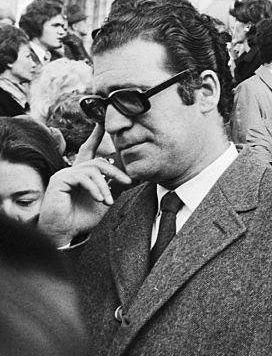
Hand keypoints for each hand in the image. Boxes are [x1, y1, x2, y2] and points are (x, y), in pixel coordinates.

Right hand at [38, 123, 130, 245]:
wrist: (65, 233)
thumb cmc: (81, 219)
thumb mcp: (104, 201)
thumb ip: (113, 187)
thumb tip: (129, 178)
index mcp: (82, 173)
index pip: (90, 150)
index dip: (96, 136)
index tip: (103, 122)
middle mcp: (72, 170)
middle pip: (97, 160)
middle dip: (115, 170)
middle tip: (128, 181)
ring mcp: (64, 174)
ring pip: (92, 170)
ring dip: (105, 186)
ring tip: (108, 201)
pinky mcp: (60, 180)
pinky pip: (82, 177)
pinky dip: (95, 188)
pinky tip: (100, 199)